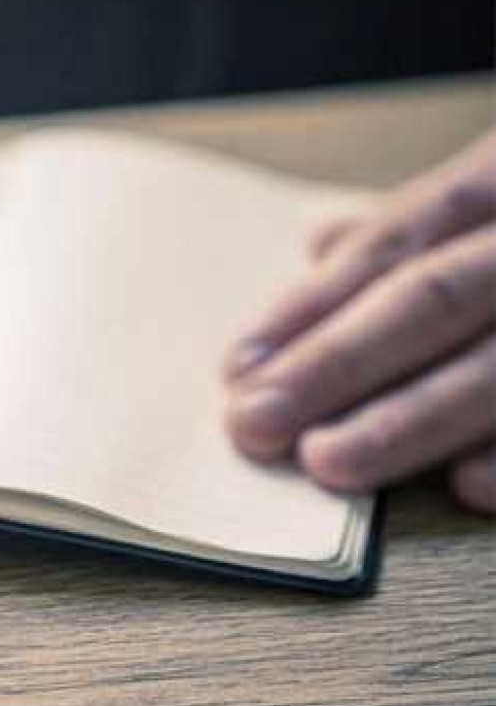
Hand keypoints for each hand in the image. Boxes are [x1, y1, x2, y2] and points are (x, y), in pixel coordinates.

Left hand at [222, 129, 495, 511]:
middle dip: (340, 364)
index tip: (237, 366)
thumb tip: (325, 244)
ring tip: (330, 465)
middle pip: (441, 295)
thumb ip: (437, 217)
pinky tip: (469, 488)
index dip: (315, 304)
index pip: (403, 241)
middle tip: (251, 426)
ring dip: (416, 419)